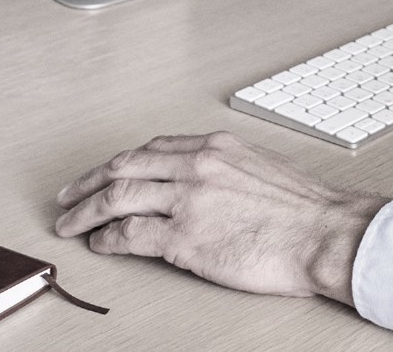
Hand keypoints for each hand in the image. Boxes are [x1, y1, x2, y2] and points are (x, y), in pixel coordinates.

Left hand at [55, 131, 388, 302]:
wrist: (323, 233)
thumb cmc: (302, 208)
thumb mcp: (260, 167)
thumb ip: (226, 167)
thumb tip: (203, 180)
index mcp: (217, 147)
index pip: (154, 147)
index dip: (122, 161)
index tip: (106, 172)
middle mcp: (198, 166)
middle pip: (125, 166)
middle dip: (89, 182)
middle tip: (70, 196)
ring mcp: (189, 201)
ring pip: (119, 197)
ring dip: (87, 212)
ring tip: (71, 225)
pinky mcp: (185, 239)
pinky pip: (130, 235)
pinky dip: (108, 240)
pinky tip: (102, 245)